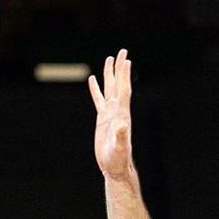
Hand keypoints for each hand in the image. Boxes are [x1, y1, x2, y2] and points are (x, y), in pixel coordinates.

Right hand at [88, 49, 134, 179]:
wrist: (115, 167)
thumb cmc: (118, 159)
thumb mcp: (119, 148)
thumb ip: (121, 136)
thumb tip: (122, 125)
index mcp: (122, 114)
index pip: (123, 90)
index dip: (124, 75)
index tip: (126, 60)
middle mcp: (118, 111)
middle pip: (118, 84)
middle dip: (120, 68)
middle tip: (122, 51)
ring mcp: (110, 114)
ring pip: (109, 89)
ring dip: (109, 75)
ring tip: (109, 59)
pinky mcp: (102, 119)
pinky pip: (99, 100)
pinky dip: (96, 89)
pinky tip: (92, 80)